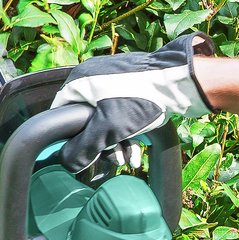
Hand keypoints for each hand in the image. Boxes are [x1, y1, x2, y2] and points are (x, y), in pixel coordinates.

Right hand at [48, 31, 216, 175]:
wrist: (177, 82)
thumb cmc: (140, 99)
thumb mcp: (108, 128)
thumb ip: (84, 147)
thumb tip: (68, 163)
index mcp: (81, 80)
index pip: (60, 111)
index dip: (66, 135)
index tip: (77, 153)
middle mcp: (94, 76)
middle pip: (86, 118)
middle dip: (100, 143)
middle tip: (112, 159)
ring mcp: (114, 79)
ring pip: (106, 117)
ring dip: (116, 141)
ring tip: (129, 159)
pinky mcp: (132, 84)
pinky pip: (121, 111)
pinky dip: (126, 130)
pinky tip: (136, 150)